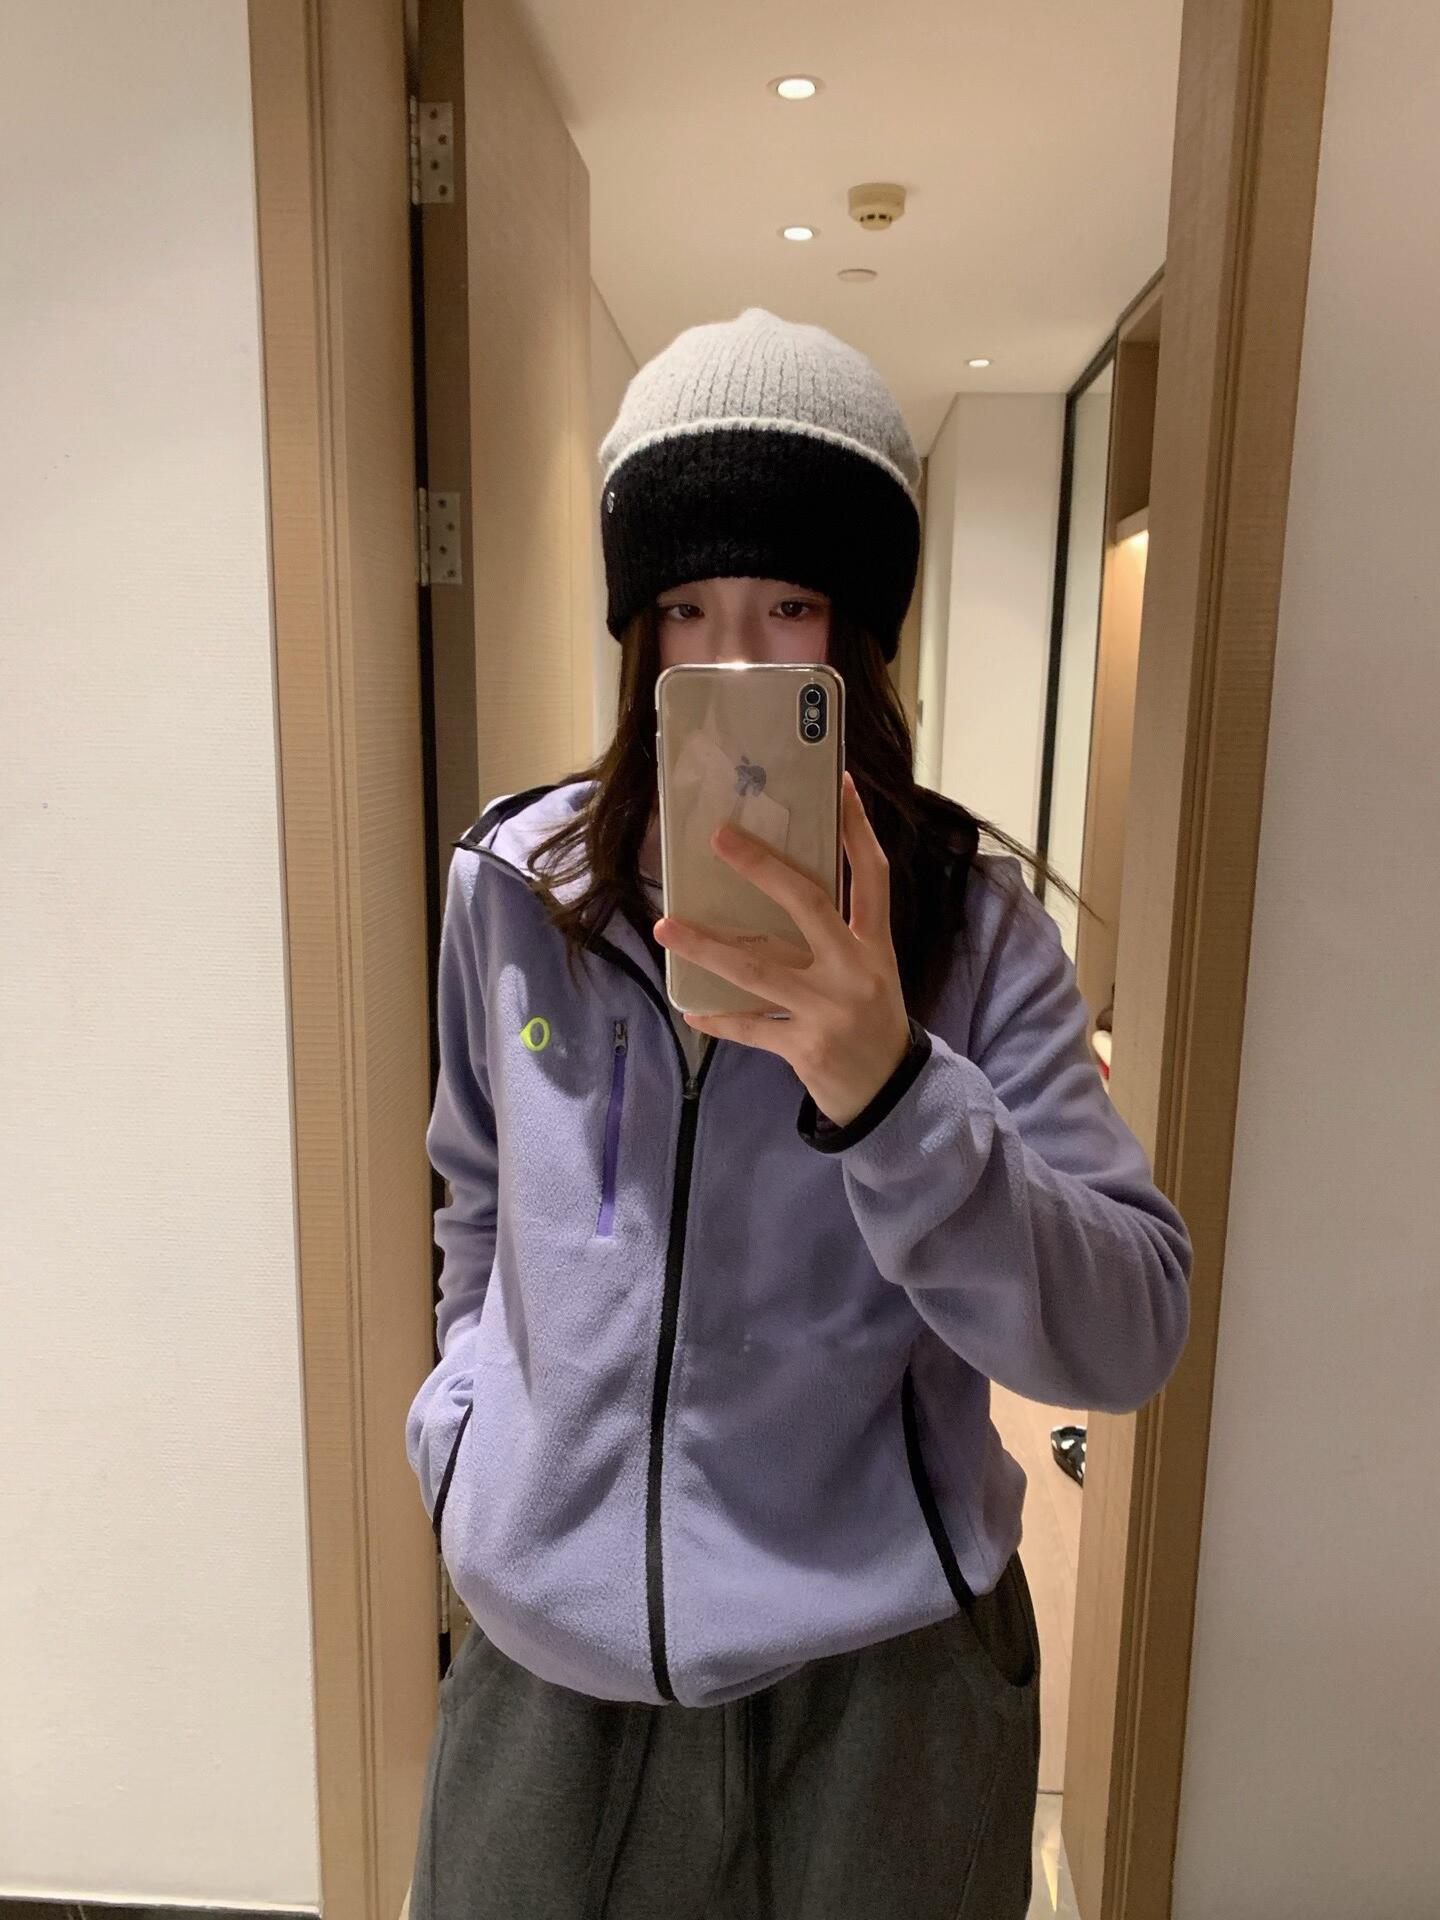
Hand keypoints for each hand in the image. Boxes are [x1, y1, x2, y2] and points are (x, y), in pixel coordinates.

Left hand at [653, 773, 912, 1126]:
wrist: (891, 1094)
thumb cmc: (872, 1018)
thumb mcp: (870, 970)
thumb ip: (835, 934)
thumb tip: (774, 889)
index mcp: (875, 944)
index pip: (871, 875)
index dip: (857, 828)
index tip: (840, 784)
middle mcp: (854, 969)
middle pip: (808, 904)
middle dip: (762, 867)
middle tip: (719, 837)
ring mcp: (829, 1009)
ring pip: (758, 969)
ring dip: (706, 946)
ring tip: (664, 926)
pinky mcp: (804, 1047)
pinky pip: (749, 1025)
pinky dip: (718, 1017)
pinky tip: (690, 1006)